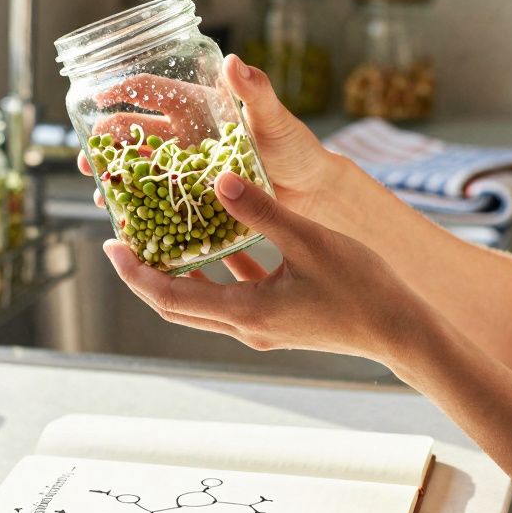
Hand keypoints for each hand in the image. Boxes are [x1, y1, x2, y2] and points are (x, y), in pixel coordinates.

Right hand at [78, 53, 342, 221]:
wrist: (310, 191)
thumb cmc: (295, 148)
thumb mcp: (274, 118)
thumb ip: (256, 91)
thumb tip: (235, 61)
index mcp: (199, 106)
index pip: (152, 91)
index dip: (123, 90)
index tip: (98, 96)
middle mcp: (186, 134)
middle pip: (136, 129)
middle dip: (109, 137)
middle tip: (89, 150)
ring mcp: (186, 165)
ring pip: (140, 163)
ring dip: (116, 170)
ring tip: (97, 180)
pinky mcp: (191, 194)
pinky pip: (157, 196)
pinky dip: (137, 202)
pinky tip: (120, 211)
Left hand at [101, 169, 435, 362]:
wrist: (402, 331)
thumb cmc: (361, 287)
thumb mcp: (309, 240)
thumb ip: (261, 210)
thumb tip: (217, 181)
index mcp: (245, 312)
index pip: (169, 296)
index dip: (134, 273)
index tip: (110, 246)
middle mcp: (245, 327)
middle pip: (176, 304)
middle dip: (145, 274)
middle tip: (121, 240)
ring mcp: (261, 328)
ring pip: (203, 301)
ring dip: (179, 273)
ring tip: (161, 237)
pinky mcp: (278, 322)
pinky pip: (234, 295)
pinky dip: (218, 272)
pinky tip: (219, 240)